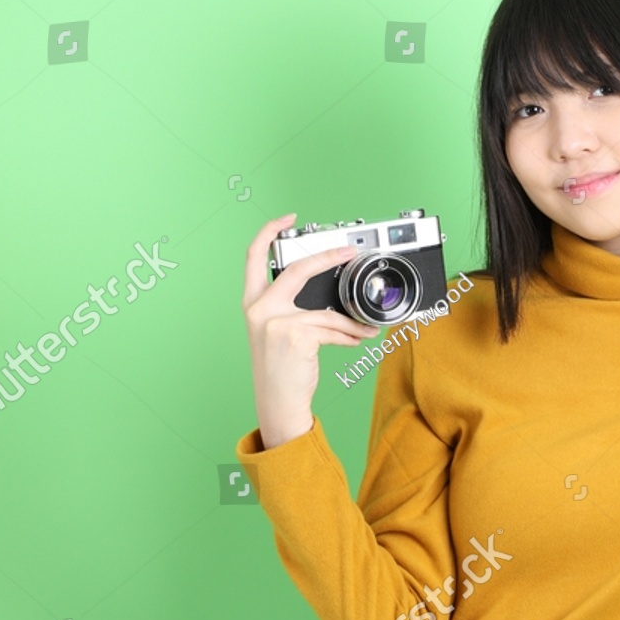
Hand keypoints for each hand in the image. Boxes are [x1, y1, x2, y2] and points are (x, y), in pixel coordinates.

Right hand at [243, 214, 380, 448]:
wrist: (278, 401)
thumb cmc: (282, 368)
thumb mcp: (280, 332)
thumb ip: (297, 310)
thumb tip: (334, 300)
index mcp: (253, 302)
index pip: (253, 257)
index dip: (269, 232)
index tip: (288, 219)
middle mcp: (259, 308)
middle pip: (298, 270)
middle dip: (328, 256)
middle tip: (350, 252)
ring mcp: (275, 321)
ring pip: (327, 311)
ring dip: (352, 321)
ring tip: (366, 328)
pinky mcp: (295, 334)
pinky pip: (333, 329)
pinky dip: (350, 336)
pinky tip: (356, 341)